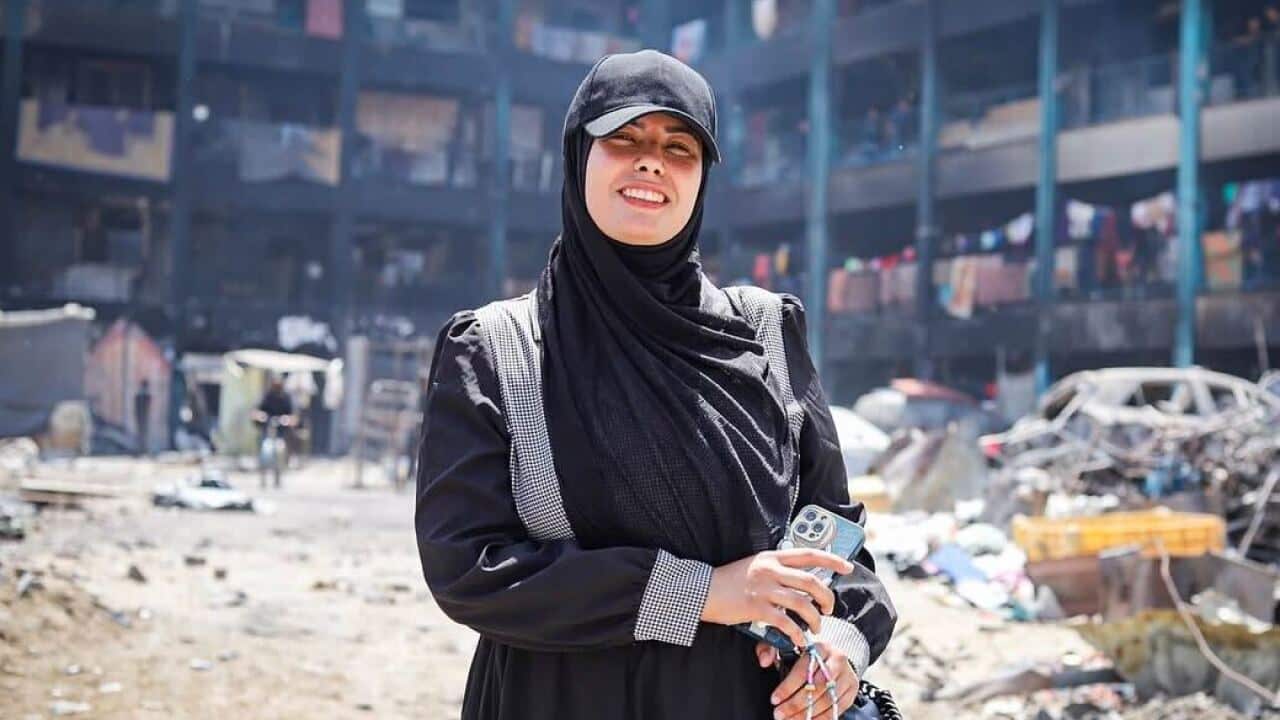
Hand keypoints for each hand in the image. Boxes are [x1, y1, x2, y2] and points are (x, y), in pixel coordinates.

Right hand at [700, 549, 852, 649]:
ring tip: (816, 627)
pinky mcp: (756, 608)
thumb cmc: (730, 580)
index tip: (847, 566)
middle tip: (829, 608)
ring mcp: (764, 589)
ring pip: (802, 603)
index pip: (809, 554)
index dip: (832, 559)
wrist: (704, 590)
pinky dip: (797, 633)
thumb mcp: (755, 566)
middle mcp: (771, 570)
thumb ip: (777, 570)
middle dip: (827, 597)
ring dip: (815, 618)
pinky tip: (799, 639)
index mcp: (773, 557)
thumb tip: (801, 581)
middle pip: (812, 581)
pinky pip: (786, 622)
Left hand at [765, 641, 859, 719]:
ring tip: (789, 719)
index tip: (775, 699)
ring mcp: (847, 676)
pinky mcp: (852, 690)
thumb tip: (764, 660)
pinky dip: (820, 718)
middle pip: (816, 687)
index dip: (788, 686)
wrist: (836, 657)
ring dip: (806, 714)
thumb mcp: (791, 648)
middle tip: (779, 713)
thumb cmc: (809, 655)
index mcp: (820, 648)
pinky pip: (836, 709)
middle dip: (795, 704)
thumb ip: (772, 649)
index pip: (803, 669)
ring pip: (826, 700)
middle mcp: (837, 660)